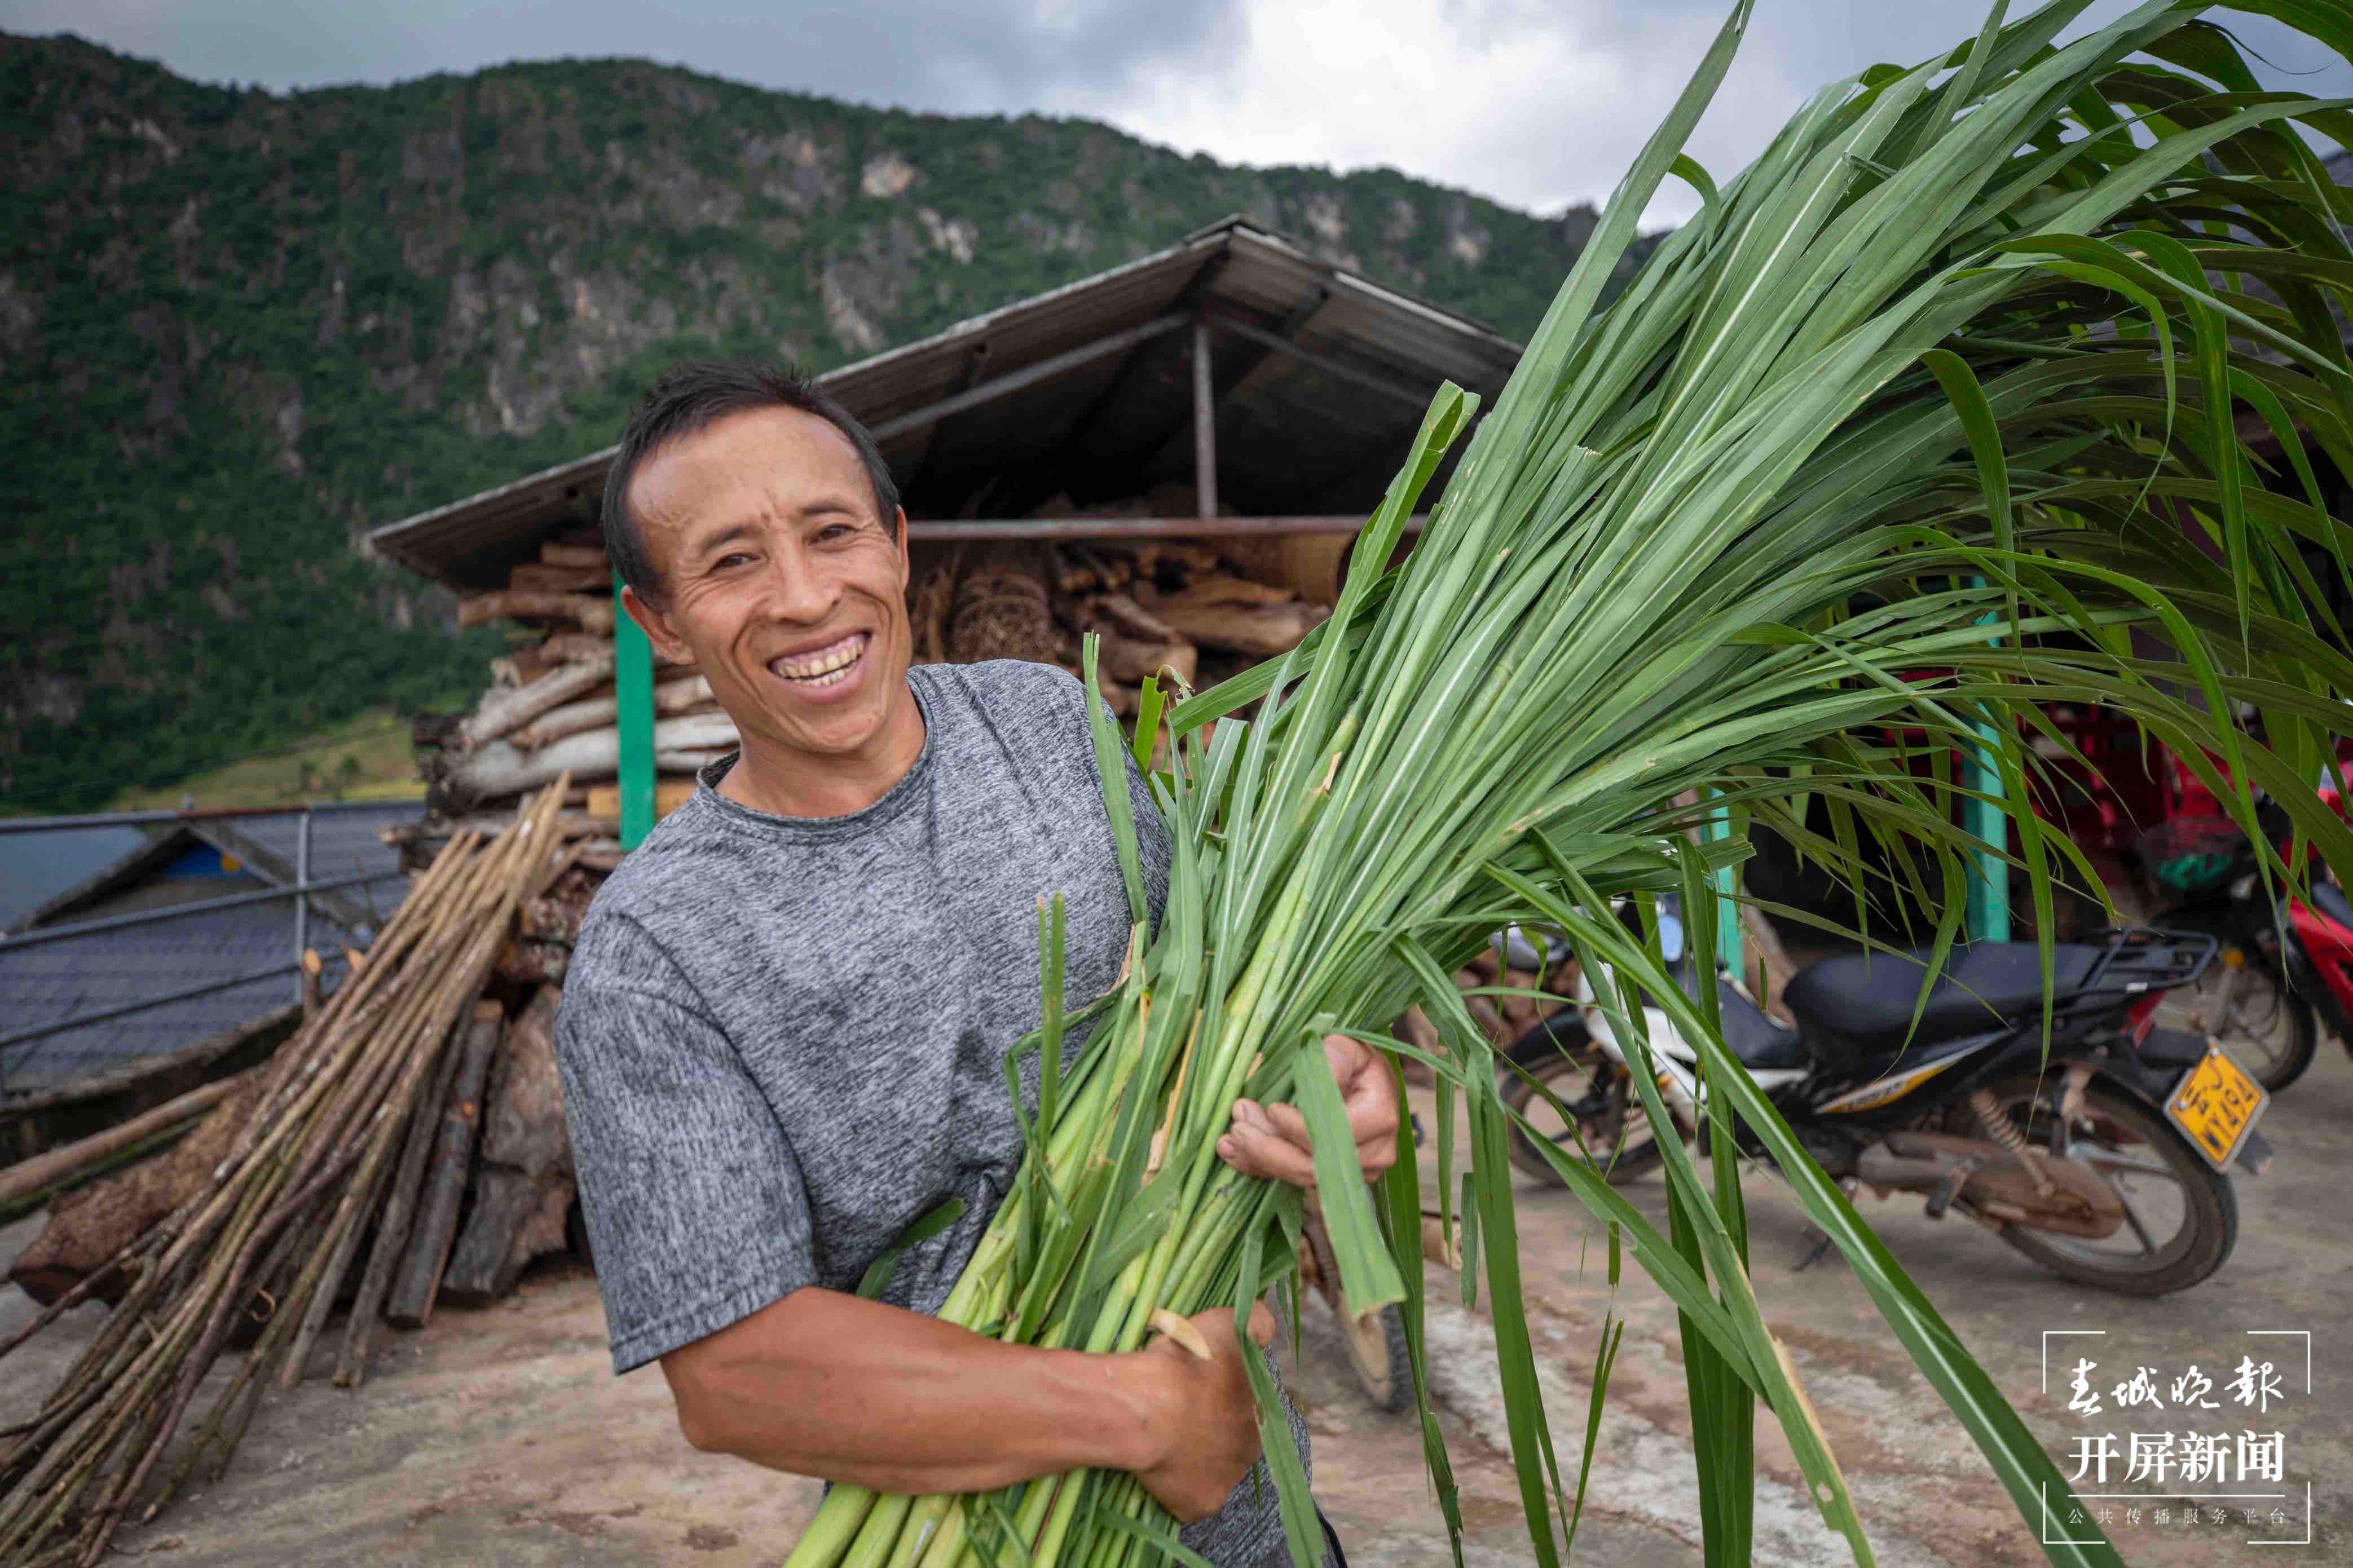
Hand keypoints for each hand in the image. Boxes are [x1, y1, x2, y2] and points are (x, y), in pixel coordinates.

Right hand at [1132, 1304, 1275, 1522]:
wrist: (1146, 1406)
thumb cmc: (1189, 1362)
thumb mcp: (1228, 1323)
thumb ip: (1257, 1322)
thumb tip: (1267, 1333)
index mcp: (1261, 1411)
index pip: (1244, 1405)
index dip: (1218, 1394)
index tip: (1194, 1385)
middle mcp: (1252, 1452)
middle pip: (1229, 1438)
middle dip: (1209, 1426)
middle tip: (1176, 1409)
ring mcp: (1226, 1483)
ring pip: (1209, 1468)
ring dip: (1193, 1455)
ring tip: (1161, 1434)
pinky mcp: (1198, 1506)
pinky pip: (1188, 1498)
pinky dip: (1175, 1486)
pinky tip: (1157, 1464)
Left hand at [1216, 1033, 1399, 1187]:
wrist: (1364, 1080)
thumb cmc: (1351, 1059)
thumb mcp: (1344, 1046)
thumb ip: (1330, 1059)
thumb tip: (1312, 1078)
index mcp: (1379, 1116)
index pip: (1335, 1133)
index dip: (1299, 1127)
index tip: (1272, 1108)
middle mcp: (1375, 1153)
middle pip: (1315, 1165)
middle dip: (1268, 1148)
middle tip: (1236, 1126)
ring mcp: (1358, 1172)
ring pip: (1301, 1177)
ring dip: (1260, 1159)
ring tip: (1228, 1139)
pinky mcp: (1337, 1180)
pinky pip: (1295, 1180)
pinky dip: (1263, 1167)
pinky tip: (1235, 1153)